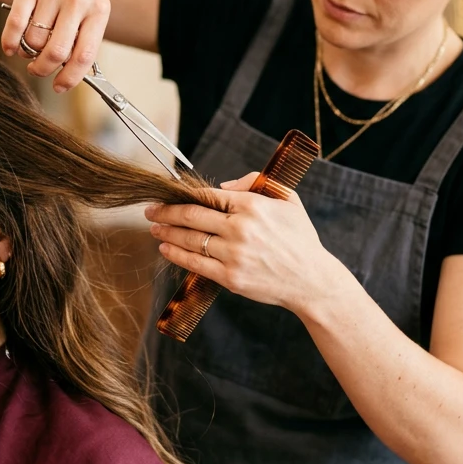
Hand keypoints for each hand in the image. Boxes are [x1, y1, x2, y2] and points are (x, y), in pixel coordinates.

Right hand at [1, 0, 110, 91]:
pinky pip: (16, 24)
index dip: (70, 78)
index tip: (58, 86)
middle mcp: (78, 0)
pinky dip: (9, 42)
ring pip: (34, 40)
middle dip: (43, 69)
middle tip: (36, 70)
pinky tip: (9, 45)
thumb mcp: (91, 2)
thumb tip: (69, 72)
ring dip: (26, 52)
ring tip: (26, 48)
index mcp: (98, 9)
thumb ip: (84, 34)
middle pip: (56, 52)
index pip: (85, 55)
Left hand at [144, 172, 354, 312]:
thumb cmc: (300, 238)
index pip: (208, 195)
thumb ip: (255, 183)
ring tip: (154, 228)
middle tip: (150, 210)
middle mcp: (241, 229)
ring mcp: (234, 255)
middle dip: (166, 212)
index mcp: (253, 206)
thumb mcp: (287, 200)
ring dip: (167, 233)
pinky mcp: (231, 278)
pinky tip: (166, 248)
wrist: (312, 280)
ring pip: (190, 240)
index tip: (168, 194)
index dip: (183, 194)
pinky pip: (196, 264)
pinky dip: (177, 255)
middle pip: (191, 216)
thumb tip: (223, 185)